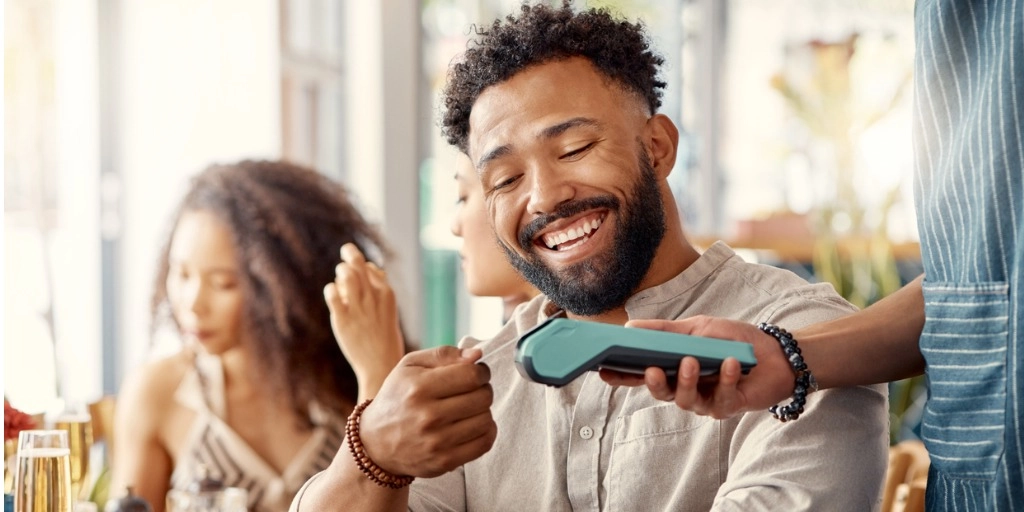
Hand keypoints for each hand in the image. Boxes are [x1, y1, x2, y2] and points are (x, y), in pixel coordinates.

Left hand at [325, 243, 404, 397]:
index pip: (371, 268)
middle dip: (349, 254)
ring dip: (340, 271)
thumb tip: (372, 268)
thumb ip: (381, 289)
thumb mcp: (390, 311)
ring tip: (340, 278)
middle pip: (358, 264)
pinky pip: (332, 293)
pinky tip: (333, 294)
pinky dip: (331, 289)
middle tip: (345, 252)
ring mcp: (358, 308)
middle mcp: (373, 298)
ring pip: (345, 274)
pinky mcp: (342, 319)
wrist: (381, 366)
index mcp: (388, 295)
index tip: (360, 271)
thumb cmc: (386, 339)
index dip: (363, 266)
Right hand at [358, 346, 496, 477]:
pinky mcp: (444, 461)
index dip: (481, 371)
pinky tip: (473, 424)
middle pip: (483, 397)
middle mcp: (428, 416)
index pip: (472, 375)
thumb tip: (476, 355)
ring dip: (483, 411)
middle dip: (483, 389)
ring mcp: (437, 442)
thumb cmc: (397, 398)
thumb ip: (444, 354)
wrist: (375, 442)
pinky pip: (484, 443)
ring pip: (486, 420)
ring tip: (469, 408)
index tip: (477, 373)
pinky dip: (486, 431)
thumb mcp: (410, 366)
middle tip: (473, 390)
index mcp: (419, 387)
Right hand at [598, 315, 793, 418]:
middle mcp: (685, 388)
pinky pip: (720, 398)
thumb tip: (629, 327)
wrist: (777, 352)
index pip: (641, 375)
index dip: (621, 376)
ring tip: (692, 361)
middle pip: (660, 393)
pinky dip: (723, 378)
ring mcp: (705, 401)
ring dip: (687, 381)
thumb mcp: (697, 328)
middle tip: (651, 369)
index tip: (602, 370)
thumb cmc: (735, 340)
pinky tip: (728, 364)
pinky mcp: (728, 407)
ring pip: (685, 400)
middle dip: (653, 383)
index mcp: (673, 369)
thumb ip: (665, 331)